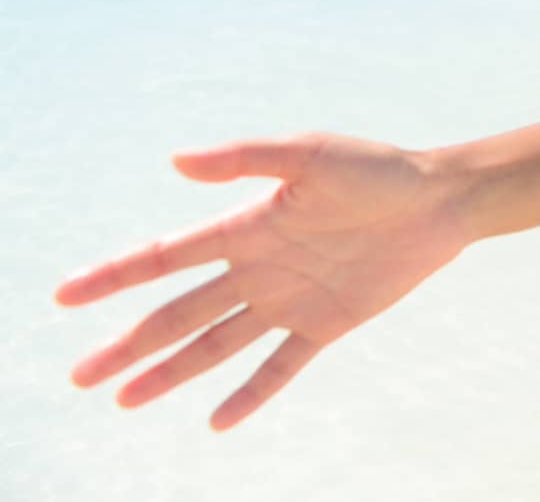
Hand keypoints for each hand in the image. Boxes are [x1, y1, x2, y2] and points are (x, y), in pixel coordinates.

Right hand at [53, 130, 469, 430]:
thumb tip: (175, 160)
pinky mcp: (327, 323)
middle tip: (78, 376)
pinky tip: (217, 421)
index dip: (114, 276)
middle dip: (127, 343)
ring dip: (170, 373)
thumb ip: (245, 158)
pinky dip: (250, 394)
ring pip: (215, 346)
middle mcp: (258, 268)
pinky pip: (281, 366)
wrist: (439, 199)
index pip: (165, 257)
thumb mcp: (309, 153)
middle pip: (178, 313)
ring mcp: (289, 299)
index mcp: (245, 226)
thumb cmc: (376, 168)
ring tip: (122, 400)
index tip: (63, 296)